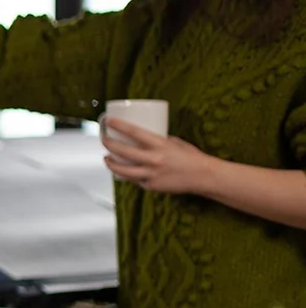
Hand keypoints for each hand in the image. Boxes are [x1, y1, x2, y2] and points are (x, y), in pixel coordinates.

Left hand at [100, 117, 215, 194]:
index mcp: (160, 145)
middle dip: (108, 144)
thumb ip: (157, 141)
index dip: (118, 126)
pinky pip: (133, 180)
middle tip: (103, 139)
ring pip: (122, 170)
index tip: (108, 121)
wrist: (203, 176)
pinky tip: (121, 170)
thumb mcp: (174, 143)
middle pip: (122, 151)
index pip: (134, 132)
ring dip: (110, 163)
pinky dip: (126, 174)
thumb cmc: (190, 156)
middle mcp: (154, 160)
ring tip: (106, 158)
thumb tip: (142, 139)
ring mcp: (151, 174)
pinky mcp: (151, 186)